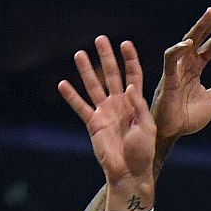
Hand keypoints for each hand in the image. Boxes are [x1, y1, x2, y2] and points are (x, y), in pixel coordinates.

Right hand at [58, 36, 156, 206]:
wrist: (130, 172)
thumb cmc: (143, 152)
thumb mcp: (147, 128)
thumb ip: (138, 107)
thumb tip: (129, 86)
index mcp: (136, 103)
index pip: (133, 76)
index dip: (130, 60)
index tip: (126, 43)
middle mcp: (120, 104)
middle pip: (112, 75)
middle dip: (107, 57)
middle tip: (100, 39)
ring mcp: (105, 112)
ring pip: (94, 86)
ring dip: (87, 70)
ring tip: (79, 54)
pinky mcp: (93, 123)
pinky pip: (80, 107)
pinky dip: (71, 96)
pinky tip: (63, 83)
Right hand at [151, 4, 210, 143]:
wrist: (172, 133)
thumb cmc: (187, 116)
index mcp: (197, 67)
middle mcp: (186, 63)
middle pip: (202, 37)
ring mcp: (176, 69)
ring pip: (187, 41)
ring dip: (199, 27)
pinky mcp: (167, 79)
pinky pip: (170, 60)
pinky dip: (178, 50)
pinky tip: (190, 42)